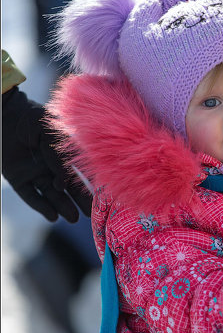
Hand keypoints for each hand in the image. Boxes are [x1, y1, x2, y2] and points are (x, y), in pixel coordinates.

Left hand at [2, 86, 91, 221]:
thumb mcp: (50, 134)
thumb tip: (63, 184)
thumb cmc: (31, 119)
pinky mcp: (19, 181)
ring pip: (52, 194)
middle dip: (81, 200)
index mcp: (63, 154)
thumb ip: (58, 158)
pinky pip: (30, 196)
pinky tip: (53, 217)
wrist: (5, 114)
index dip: (90, 185)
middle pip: (69, 187)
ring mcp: (36, 174)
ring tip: (74, 218)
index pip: (79, 172)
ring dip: (63, 207)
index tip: (102, 197)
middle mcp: (51, 167)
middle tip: (93, 214)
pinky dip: (41, 206)